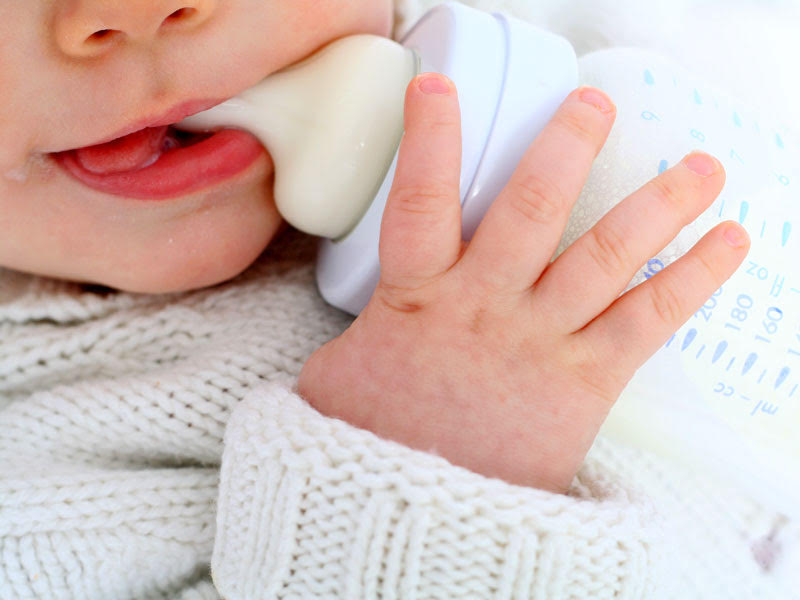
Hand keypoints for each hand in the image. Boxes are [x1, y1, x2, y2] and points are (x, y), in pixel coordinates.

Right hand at [297, 74, 748, 492]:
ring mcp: (539, 342)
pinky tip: (729, 244)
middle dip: (567, 146)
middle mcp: (484, 308)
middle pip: (533, 207)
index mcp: (417, 298)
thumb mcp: (336, 377)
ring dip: (660, 203)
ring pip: (605, 255)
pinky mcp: (583, 384)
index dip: (428, 136)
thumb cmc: (373, 445)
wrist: (413, 523)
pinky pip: (646, 322)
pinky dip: (692, 280)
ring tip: (703, 166)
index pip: (419, 197)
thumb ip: (360, 332)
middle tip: (597, 104)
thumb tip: (360, 317)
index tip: (437, 86)